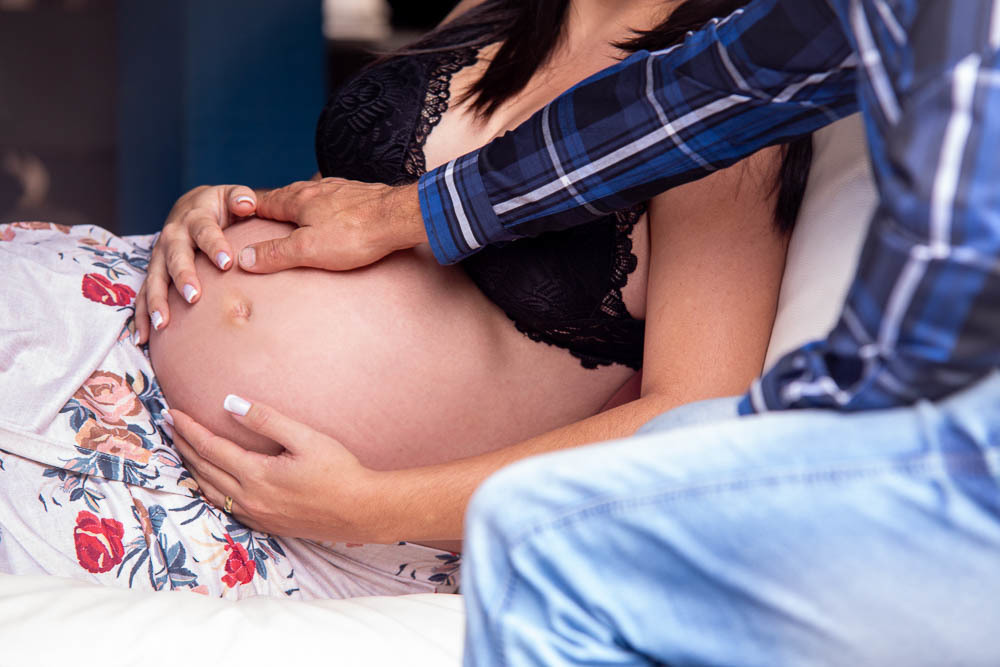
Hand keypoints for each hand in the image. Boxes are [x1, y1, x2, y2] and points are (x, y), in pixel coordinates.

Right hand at [135, 185, 255, 342]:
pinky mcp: (154, 272)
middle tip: (194, 296)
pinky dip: (142, 316)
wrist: (191, 208)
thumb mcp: (230, 195)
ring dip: (157, 301)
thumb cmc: (219, 206)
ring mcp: (160, 256)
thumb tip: (248, 203)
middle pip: (176, 257)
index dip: (215, 245)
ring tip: (163, 323)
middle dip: (183, 276)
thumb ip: (240, 198)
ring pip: (155, 278)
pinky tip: (143, 338)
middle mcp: (173, 237)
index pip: (205, 231)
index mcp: (195, 218)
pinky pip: (144, 295)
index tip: (227, 262)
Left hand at [167, 397, 392, 542]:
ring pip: (209, 490)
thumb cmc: (339, 471)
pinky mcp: (266, 525)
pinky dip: (209, 489)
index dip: (189, 429)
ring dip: (192, 468)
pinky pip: (224, 506)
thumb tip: (230, 403)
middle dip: (182, 446)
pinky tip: (209, 481)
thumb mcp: (307, 437)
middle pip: (203, 469)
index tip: (172, 412)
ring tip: (181, 450)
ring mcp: (256, 515)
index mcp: (256, 475)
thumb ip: (267, 419)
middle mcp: (249, 498)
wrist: (361, 510)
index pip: (210, 448)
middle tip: (169, 426)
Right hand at [242, 178, 425, 272]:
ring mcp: (340, 189)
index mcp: (299, 198)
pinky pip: (333, 199)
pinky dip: (322, 206)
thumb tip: (244, 258)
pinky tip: (329, 212)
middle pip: (286, 196)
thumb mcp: (308, 249)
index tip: (234, 213)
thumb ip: (276, 253)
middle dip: (272, 205)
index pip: (263, 202)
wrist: (400, 217)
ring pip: (311, 195)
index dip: (248, 208)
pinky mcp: (359, 195)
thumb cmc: (355, 234)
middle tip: (259, 214)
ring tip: (291, 214)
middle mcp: (317, 188)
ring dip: (298, 204)